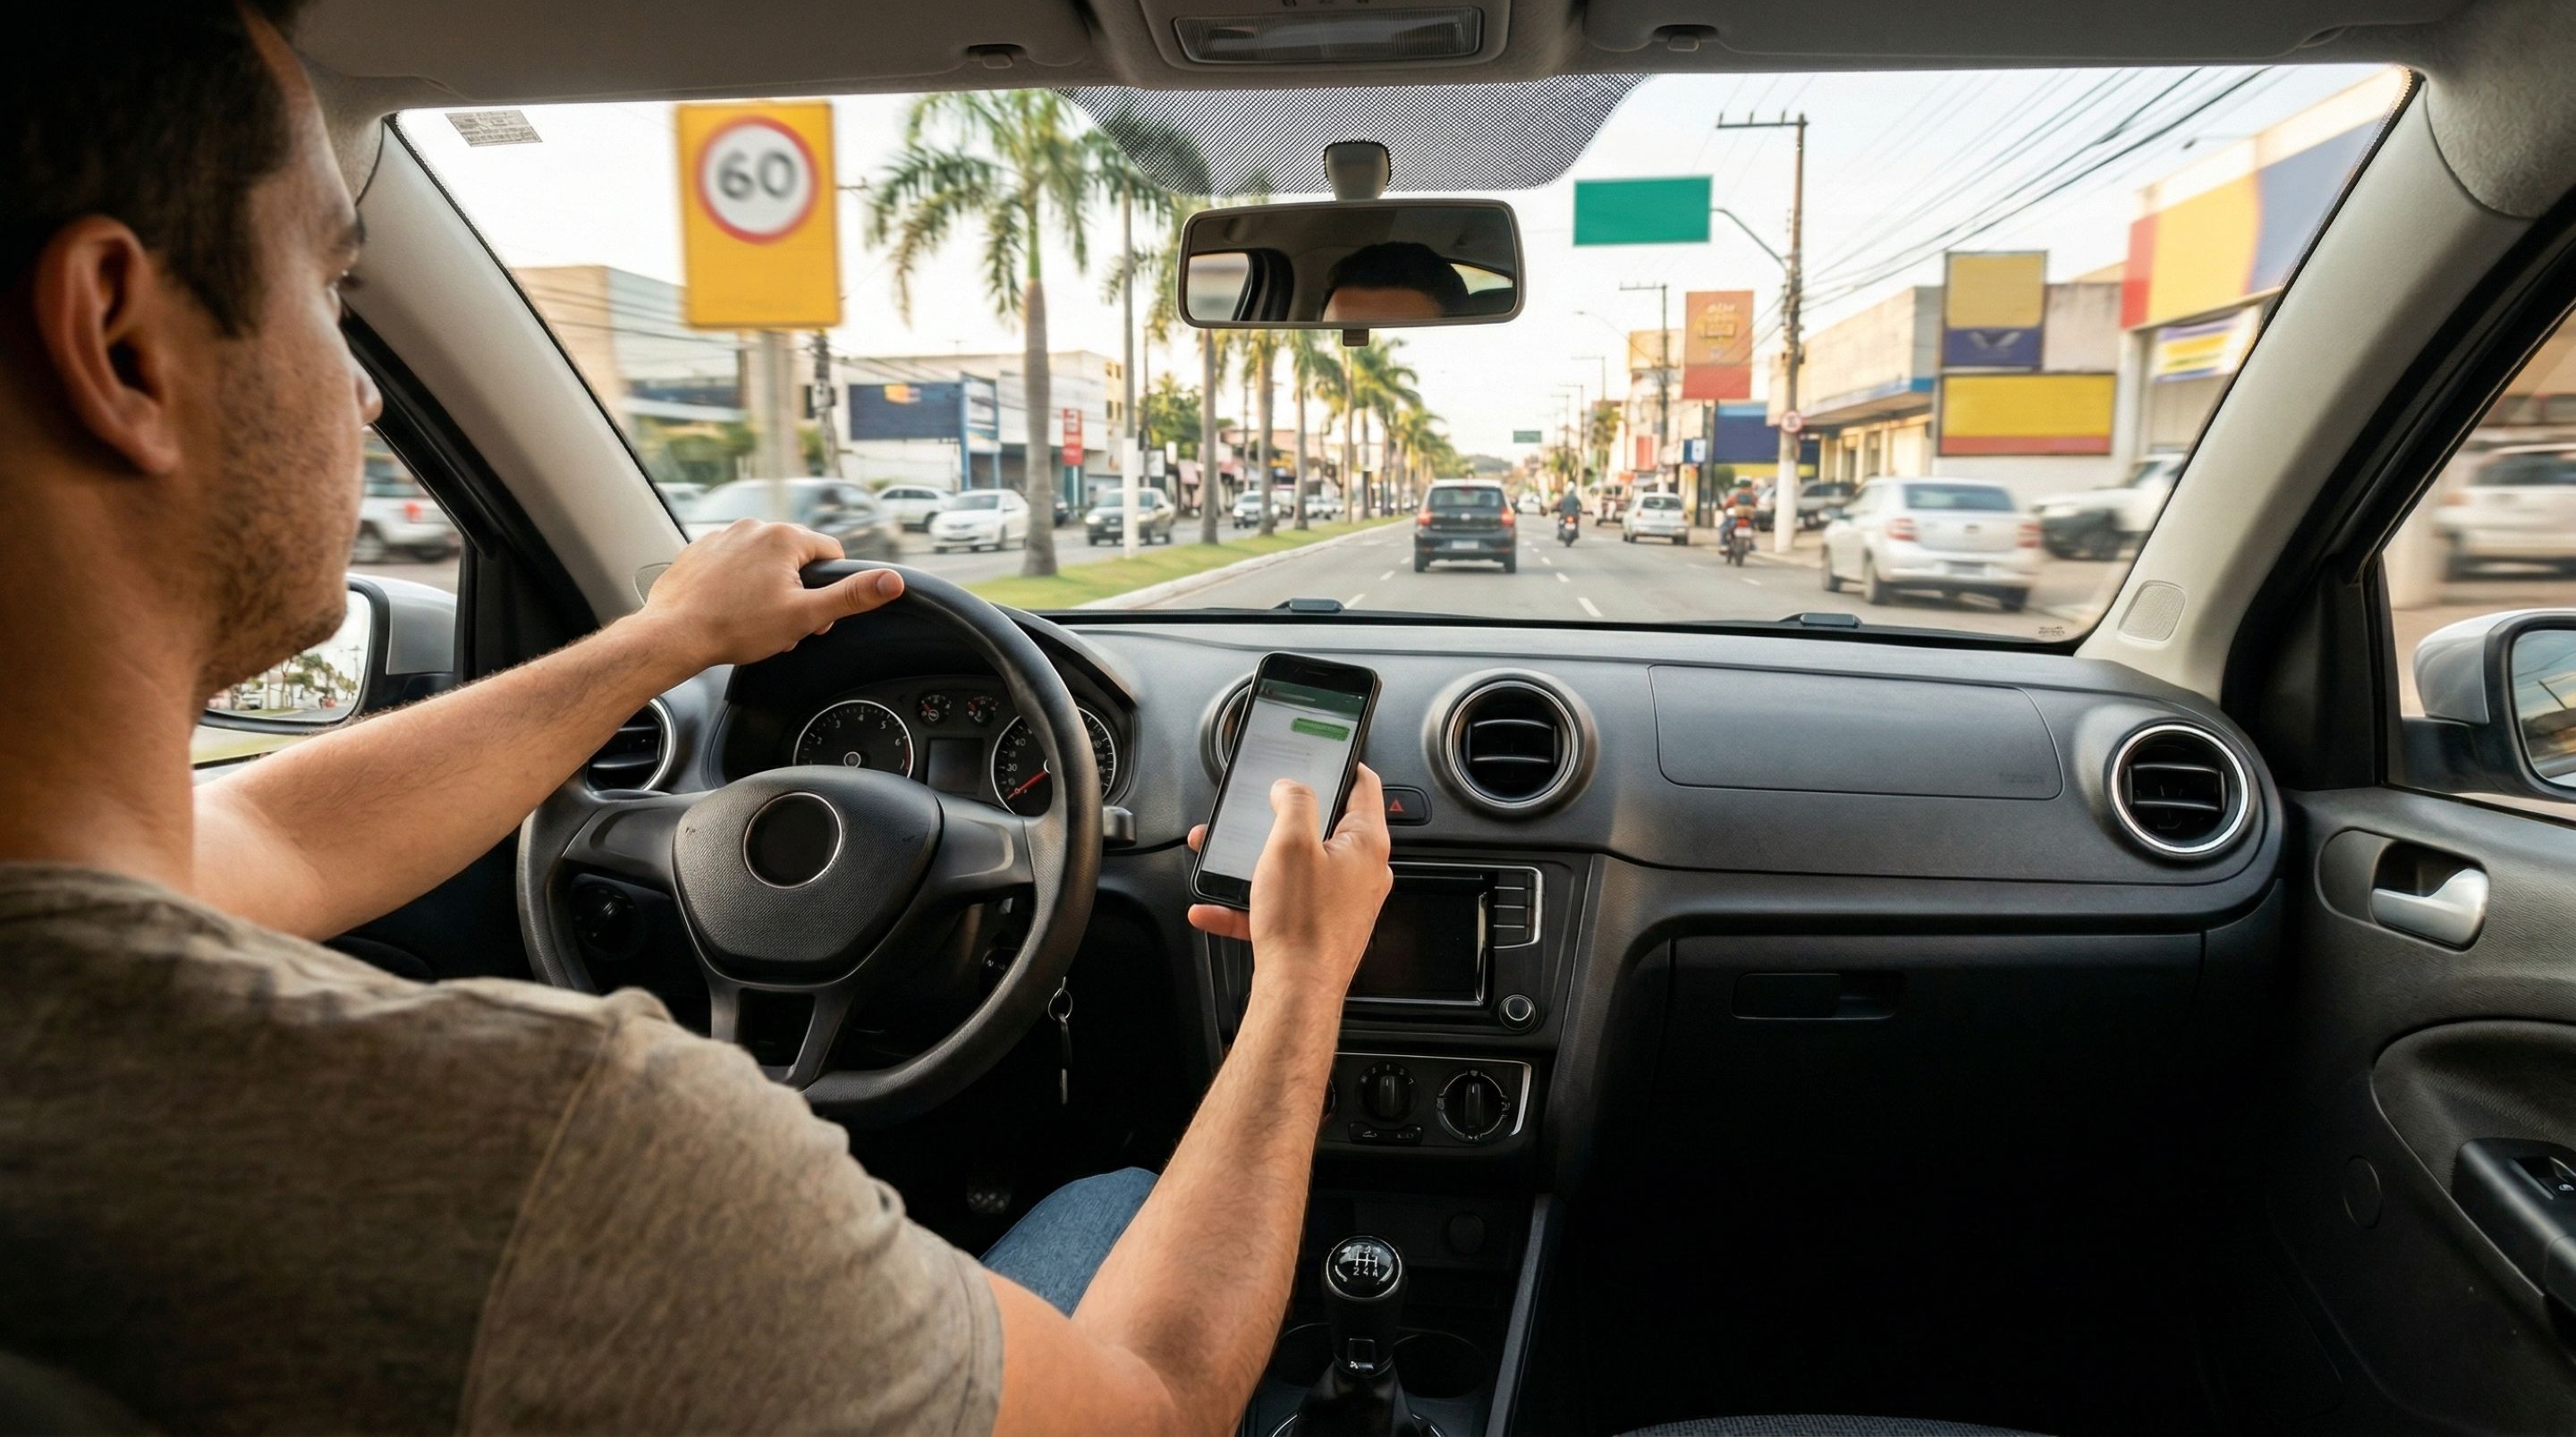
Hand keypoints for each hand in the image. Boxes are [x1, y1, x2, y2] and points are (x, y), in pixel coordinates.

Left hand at [637, 519, 903, 668]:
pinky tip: (730, 609)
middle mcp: (754, 526)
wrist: (674, 634)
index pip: (830, 554)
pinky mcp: (699, 550)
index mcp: (784, 537)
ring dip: (768, 586)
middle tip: (783, 623)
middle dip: (796, 589)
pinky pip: (733, 563)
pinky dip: (737, 583)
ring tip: (753, 619)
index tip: (814, 613)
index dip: (829, 589)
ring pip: (763, 561)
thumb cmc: (736, 627)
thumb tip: (892, 581)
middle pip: (796, 557)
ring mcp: (723, 536)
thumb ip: (851, 596)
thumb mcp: (805, 616)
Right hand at [1187, 764, 1392, 1004]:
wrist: (1296, 994)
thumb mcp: (1291, 844)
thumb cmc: (1303, 924)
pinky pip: (1280, 906)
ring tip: (1219, 857)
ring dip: (1253, 861)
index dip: (1339, 763)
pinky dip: (1247, 904)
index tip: (1319, 755)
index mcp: (1365, 844)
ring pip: (1294, 868)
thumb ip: (1294, 803)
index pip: (1363, 785)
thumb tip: (1291, 787)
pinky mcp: (1318, 928)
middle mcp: (1361, 872)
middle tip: (1254, 811)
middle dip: (1277, 819)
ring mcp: (1340, 902)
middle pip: (1321, 827)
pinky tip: (1212, 907)